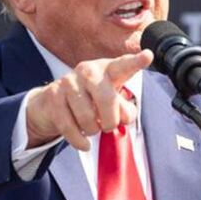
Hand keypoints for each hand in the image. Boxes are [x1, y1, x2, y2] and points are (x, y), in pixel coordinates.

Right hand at [25, 50, 154, 150]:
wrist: (53, 103)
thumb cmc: (90, 102)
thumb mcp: (112, 104)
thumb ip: (124, 110)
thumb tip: (124, 117)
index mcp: (108, 69)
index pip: (123, 66)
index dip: (136, 62)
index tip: (148, 55)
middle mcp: (88, 70)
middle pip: (107, 99)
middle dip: (110, 120)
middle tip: (108, 126)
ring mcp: (68, 81)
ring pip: (87, 116)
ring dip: (92, 130)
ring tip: (92, 128)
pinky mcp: (52, 96)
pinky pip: (69, 126)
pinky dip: (79, 140)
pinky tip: (85, 144)